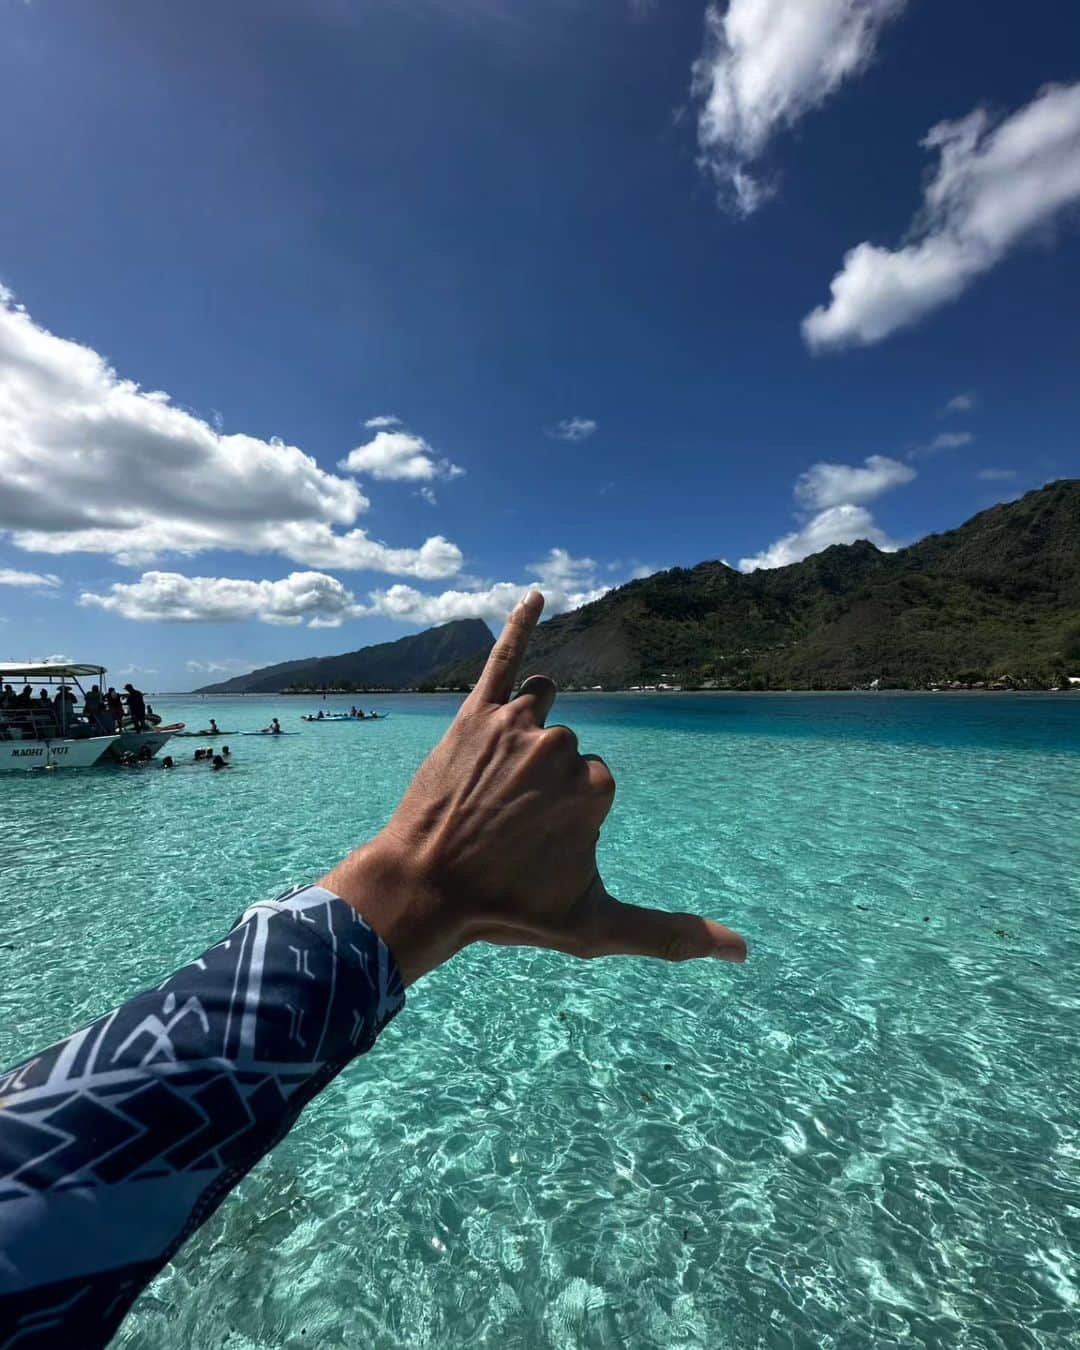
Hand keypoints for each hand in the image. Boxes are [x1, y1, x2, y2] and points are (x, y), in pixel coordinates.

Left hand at [320, 592, 745, 984]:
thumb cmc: (508, 909)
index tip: (533, 848)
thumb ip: (669, 934)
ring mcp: (516, 725)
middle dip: (541, 785)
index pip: (596, 785)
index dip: (566, 820)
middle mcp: (559, 747)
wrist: (424, 888)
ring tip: (493, 781)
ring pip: (541, 712)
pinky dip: (519, 625)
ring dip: (526, 738)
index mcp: (594, 788)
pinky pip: (503, 660)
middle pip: (566, 751)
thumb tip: (743, 950)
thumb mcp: (595, 928)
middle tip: (502, 827)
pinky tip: (536, 597)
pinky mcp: (476, 712)